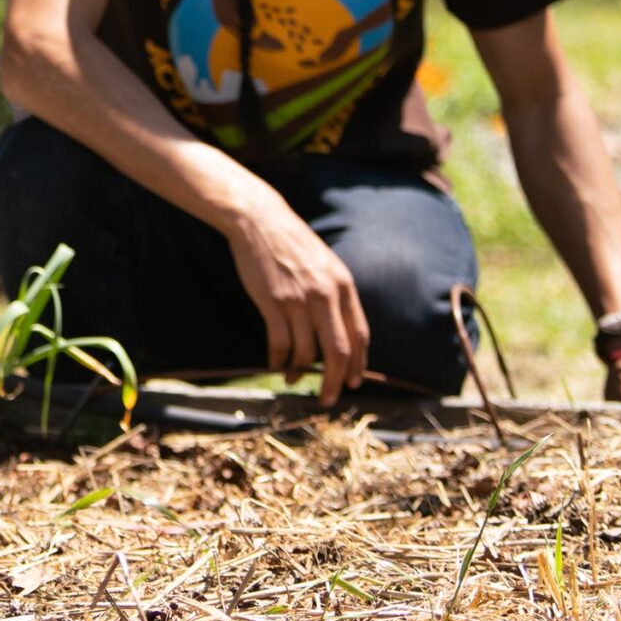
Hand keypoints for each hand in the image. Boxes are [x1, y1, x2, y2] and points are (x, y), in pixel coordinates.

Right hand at [220, 186, 366, 407]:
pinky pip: (280, 344)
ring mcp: (299, 300)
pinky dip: (279, 361)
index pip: (360, 335)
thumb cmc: (292, 244)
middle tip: (328, 399)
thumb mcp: (325, 265)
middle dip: (335, 382)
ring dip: (301, 373)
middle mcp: (326, 296)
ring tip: (295, 380)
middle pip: (339, 352)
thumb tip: (341, 330)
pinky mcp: (273, 303)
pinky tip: (276, 366)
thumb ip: (336, 294)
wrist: (260, 221)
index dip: (358, 365)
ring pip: (307, 353)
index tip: (353, 383)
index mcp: (344, 286)